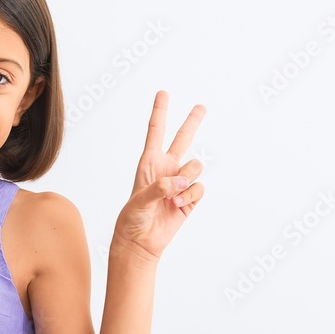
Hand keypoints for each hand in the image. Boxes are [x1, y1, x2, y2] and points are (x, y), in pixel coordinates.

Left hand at [112, 90, 205, 262]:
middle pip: (183, 139)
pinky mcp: (189, 198)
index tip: (163, 92)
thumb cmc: (133, 219)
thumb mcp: (139, 201)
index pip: (155, 132)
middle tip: (201, 106)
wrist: (141, 241)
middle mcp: (167, 168)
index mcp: (149, 163)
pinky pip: (199, 188)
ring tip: (171, 198)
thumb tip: (182, 182)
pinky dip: (190, 197)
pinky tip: (177, 206)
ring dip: (187, 180)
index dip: (160, 111)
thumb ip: (160, 187)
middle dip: (192, 122)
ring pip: (196, 166)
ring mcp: (179, 182)